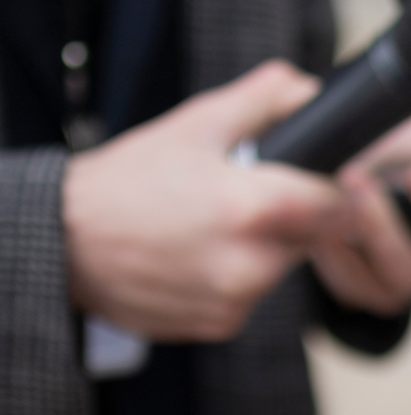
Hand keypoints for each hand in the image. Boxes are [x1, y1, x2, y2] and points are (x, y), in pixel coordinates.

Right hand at [65, 61, 346, 339]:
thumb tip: (307, 89)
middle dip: (293, 216)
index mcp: (252, 210)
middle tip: (247, 196)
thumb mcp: (196, 124)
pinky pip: (251, 296)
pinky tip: (198, 254)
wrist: (67, 243)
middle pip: (311, 238)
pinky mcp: (221, 325)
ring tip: (212, 224)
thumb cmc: (127, 181)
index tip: (320, 180)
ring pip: (280, 268)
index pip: (339, 206)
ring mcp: (236, 300)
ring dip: (263, 247)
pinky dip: (235, 276)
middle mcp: (250, 264)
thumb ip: (263, 101)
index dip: (334, 189)